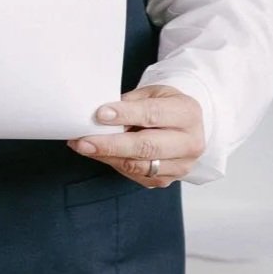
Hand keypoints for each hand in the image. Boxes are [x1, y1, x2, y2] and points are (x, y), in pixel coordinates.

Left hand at [68, 85, 203, 187]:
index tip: (100, 114)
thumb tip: (100, 115)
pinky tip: (98, 154)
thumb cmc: (165, 107)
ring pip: (138, 166)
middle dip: (111, 144)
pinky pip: (134, 176)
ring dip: (107, 156)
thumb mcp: (153, 94)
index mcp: (188, 113)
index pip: (153, 115)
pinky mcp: (165, 180)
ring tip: (83, 146)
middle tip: (84, 141)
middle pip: (146, 147)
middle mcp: (189, 142)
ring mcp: (180, 165)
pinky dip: (113, 164)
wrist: (185, 128)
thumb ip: (131, 103)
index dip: (125, 115)